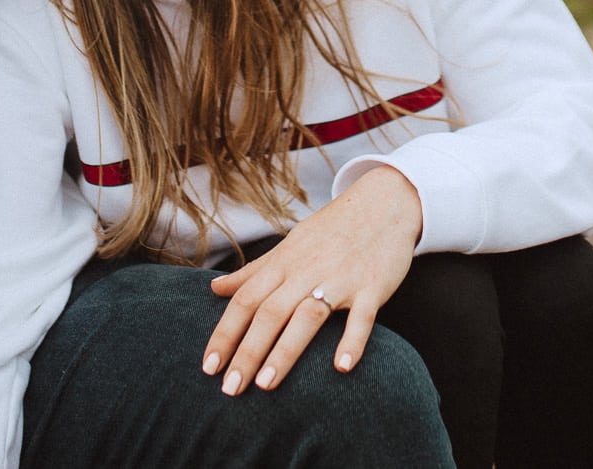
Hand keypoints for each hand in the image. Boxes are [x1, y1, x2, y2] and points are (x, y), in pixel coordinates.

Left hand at [202, 164, 422, 394]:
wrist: (384, 202)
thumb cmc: (332, 229)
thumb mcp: (289, 245)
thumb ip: (253, 271)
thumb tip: (215, 288)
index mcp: (284, 263)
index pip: (245, 301)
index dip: (224, 334)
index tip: (208, 367)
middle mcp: (307, 271)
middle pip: (270, 313)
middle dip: (247, 352)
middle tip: (230, 389)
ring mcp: (341, 279)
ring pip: (307, 317)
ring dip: (285, 352)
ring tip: (265, 386)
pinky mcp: (372, 286)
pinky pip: (362, 317)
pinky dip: (352, 340)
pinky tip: (341, 367)